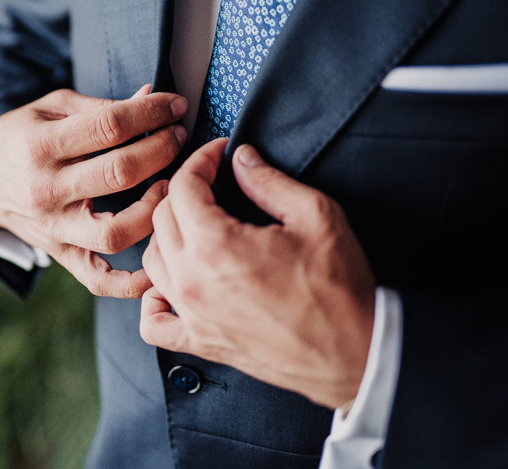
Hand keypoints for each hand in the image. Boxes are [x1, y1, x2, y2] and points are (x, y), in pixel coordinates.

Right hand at [0, 86, 187, 297]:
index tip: (174, 106)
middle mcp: (47, 190)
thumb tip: (150, 97)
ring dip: (153, 209)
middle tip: (178, 137)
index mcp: (41, 145)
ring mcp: (54, 228)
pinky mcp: (60, 254)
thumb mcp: (50, 109)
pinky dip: (131, 283)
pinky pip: (99, 279)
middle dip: (161, 150)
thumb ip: (100, 107)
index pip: (109, 127)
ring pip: (115, 232)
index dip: (151, 112)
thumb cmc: (19, 137)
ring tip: (167, 187)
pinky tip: (158, 265)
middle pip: (119, 174)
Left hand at [140, 139, 375, 408]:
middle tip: (210, 182)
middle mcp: (192, 280)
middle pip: (161, 218)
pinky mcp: (201, 342)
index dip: (200, 160)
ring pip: (151, 260)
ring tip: (194, 224)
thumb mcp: (315, 216)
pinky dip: (153, 299)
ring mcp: (192, 314)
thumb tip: (242, 159)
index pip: (183, 187)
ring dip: (166, 235)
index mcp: (215, 245)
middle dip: (183, 191)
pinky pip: (153, 322)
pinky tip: (172, 283)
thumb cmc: (339, 288)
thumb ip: (269, 181)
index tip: (217, 154)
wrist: (356, 351)